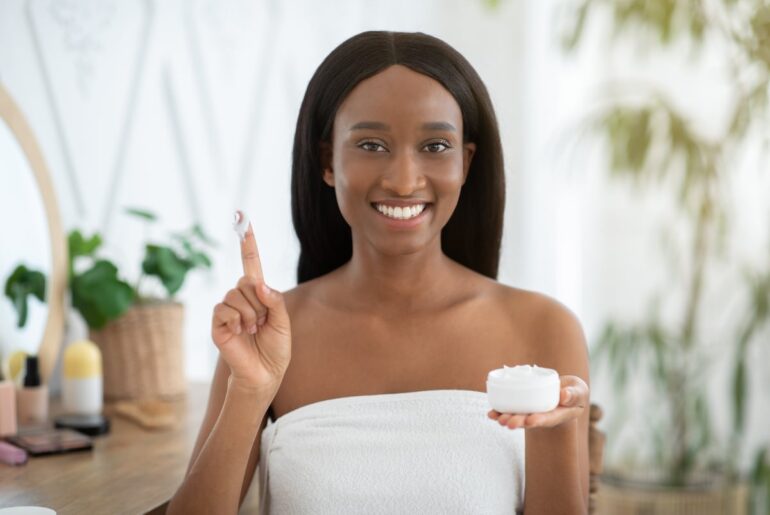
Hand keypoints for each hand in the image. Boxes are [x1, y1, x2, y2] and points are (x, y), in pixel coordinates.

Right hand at [211, 215, 290, 389]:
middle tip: (262, 323)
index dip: (247, 242)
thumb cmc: (276, 349)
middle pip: (247, 281)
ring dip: (250, 314)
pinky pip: (224, 309)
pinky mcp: (217, 323)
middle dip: (260, 303)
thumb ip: (274, 301)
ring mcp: (227, 309)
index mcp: (259, 294)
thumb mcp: (283, 322)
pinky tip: (240, 333)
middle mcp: (240, 297)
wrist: (264, 374)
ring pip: (236, 294)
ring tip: (252, 331)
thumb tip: (258, 283)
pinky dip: (236, 321)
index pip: (251, 263)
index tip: (242, 217)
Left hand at [487, 375, 587, 429]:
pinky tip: (490, 414)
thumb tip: (564, 395)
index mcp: (557, 415)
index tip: (531, 421)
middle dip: (518, 421)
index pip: (548, 419)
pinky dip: (499, 411)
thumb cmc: (573, 392)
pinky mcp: (522, 405)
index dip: (539, 420)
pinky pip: (509, 409)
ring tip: (497, 418)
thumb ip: (574, 394)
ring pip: (517, 416)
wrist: (562, 393)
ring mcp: (531, 411)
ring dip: (506, 418)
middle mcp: (542, 416)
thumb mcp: (579, 392)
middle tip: (508, 423)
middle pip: (529, 420)